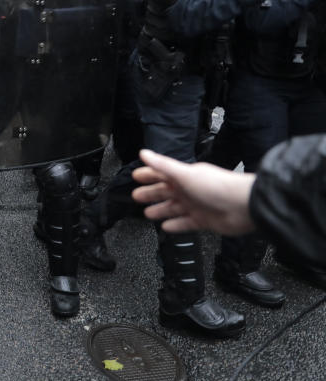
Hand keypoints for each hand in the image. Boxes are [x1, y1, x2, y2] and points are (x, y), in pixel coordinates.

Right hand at [131, 149, 255, 234]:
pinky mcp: (203, 220)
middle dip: (150, 193)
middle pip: (165, 192)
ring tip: (148, 214)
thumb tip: (144, 153)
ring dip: (160, 210)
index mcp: (183, 176)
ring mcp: (196, 205)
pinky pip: (185, 223)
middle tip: (136, 196)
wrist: (243, 206)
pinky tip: (167, 227)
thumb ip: (163, 165)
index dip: (148, 175)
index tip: (136, 176)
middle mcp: (189, 190)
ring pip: (173, 208)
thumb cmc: (217, 186)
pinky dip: (176, 225)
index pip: (161, 174)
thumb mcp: (185, 174)